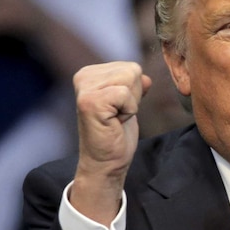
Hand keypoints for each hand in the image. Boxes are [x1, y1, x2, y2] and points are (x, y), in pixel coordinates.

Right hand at [72, 61, 150, 224]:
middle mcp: (83, 77)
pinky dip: (128, 110)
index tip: (118, 109)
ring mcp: (85, 89)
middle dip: (133, 96)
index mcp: (89, 73)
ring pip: (130, 80)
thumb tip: (146, 78)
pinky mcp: (90, 102)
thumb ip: (135, 85)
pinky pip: (125, 94)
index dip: (133, 92)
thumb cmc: (116, 133)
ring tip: (115, 118)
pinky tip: (115, 122)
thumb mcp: (128, 103)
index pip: (131, 67)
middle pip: (132, 71)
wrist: (106, 162)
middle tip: (117, 116)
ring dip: (130, 104)